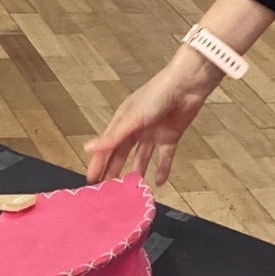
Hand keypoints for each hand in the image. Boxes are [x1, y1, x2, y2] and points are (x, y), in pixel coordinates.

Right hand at [85, 47, 222, 185]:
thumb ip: (113, 137)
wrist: (187, 86)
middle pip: (122, 154)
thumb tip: (88, 149)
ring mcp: (153, 134)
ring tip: (132, 189)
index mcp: (123, 120)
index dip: (99, 163)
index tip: (92, 181)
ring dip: (137, 171)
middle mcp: (136, 128)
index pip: (107, 146)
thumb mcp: (132, 119)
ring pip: (142, 157)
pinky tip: (159, 183)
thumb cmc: (157, 95)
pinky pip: (164, 157)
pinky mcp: (170, 137)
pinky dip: (162, 169)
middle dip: (115, 170)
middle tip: (109, 190)